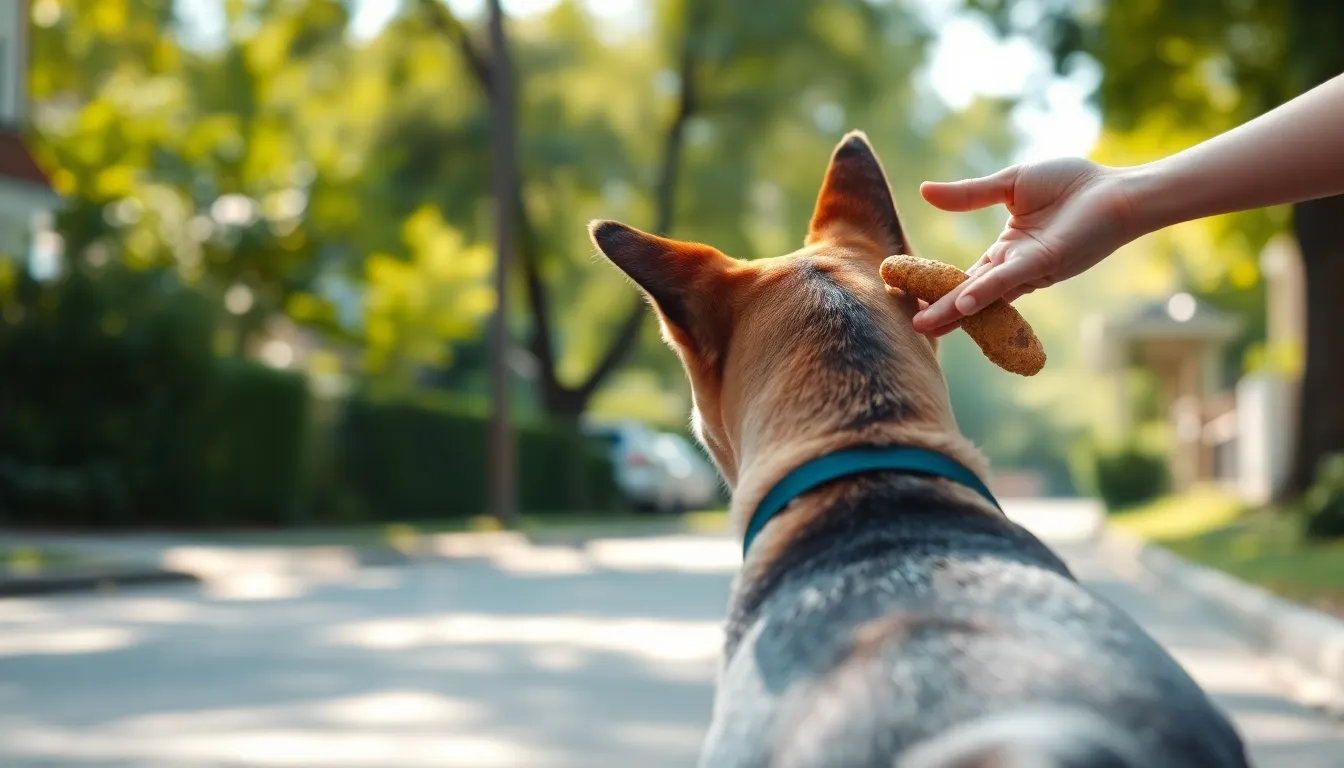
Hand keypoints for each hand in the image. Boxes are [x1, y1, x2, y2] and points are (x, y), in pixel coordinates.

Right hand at [913, 158, 1139, 336]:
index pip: (965, 273)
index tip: (907, 292)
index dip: (937, 283)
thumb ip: (969, 194)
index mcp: (1006, 250)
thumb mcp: (1010, 184)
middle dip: (941, 310)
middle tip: (912, 326)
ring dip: (954, 310)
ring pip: (984, 293)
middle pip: (970, 292)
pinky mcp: (1045, 264)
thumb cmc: (1071, 184)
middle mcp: (1014, 266)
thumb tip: (924, 190)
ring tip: (925, 326)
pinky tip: (963, 305)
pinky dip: (985, 293)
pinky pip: (1008, 281)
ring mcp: (1028, 269)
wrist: (1115, 189)